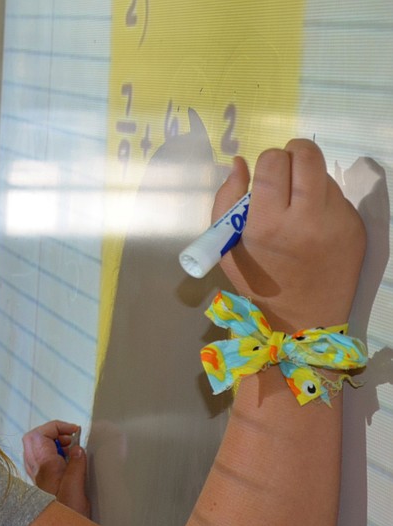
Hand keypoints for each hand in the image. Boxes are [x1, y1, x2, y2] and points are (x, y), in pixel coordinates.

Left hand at [22, 420, 89, 516]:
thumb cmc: (67, 513)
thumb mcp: (75, 487)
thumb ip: (76, 464)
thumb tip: (77, 448)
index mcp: (42, 466)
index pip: (39, 434)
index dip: (56, 427)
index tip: (74, 430)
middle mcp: (36, 469)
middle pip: (33, 438)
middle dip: (52, 432)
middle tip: (71, 438)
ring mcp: (37, 475)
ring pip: (36, 448)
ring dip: (52, 442)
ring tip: (71, 448)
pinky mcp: (42, 482)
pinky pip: (42, 459)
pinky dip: (53, 453)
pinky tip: (68, 461)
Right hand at [213, 139, 365, 331]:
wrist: (303, 317)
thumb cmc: (256, 281)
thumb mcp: (226, 245)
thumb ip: (226, 200)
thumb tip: (238, 163)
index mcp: (268, 224)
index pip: (273, 162)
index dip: (267, 160)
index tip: (265, 174)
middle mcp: (306, 219)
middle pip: (307, 155)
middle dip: (293, 152)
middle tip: (285, 168)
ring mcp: (336, 222)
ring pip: (322, 174)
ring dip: (308, 178)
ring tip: (297, 203)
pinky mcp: (355, 226)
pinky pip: (337, 196)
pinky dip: (323, 199)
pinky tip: (313, 221)